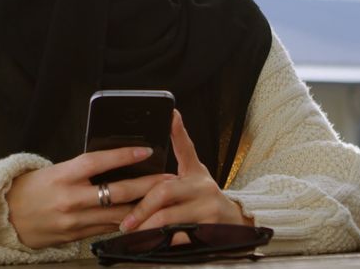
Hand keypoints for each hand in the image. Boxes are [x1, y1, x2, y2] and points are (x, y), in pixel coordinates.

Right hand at [5, 147, 175, 248]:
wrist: (4, 217)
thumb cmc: (31, 189)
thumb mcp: (53, 171)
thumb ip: (82, 170)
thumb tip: (115, 161)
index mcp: (62, 175)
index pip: (98, 161)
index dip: (124, 155)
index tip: (147, 151)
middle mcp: (69, 198)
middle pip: (116, 191)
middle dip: (146, 186)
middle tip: (168, 179)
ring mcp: (73, 221)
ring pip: (117, 215)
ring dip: (142, 207)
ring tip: (162, 199)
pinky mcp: (75, 237)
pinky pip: (107, 229)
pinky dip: (125, 223)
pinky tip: (142, 217)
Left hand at [120, 110, 254, 238]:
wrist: (233, 222)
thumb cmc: (205, 197)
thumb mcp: (195, 173)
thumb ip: (179, 153)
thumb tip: (170, 119)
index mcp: (196, 172)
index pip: (186, 148)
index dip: (178, 131)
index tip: (171, 115)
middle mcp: (203, 187)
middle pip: (165, 190)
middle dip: (142, 206)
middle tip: (126, 220)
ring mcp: (207, 208)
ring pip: (169, 217)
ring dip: (146, 226)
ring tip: (132, 232)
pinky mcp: (209, 229)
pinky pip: (179, 236)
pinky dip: (162, 240)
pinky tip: (151, 243)